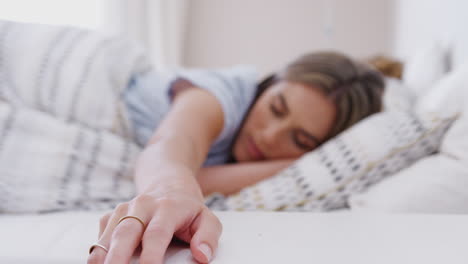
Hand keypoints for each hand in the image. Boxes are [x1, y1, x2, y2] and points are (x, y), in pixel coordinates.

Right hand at [87, 187, 221, 263]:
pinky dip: (97, 252)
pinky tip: (100, 263)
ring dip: (102, 255)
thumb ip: (208, 236)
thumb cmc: (188, 209)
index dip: (151, 255)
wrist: (169, 184)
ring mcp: (125, 209)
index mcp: (168, 207)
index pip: (157, 233)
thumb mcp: (206, 218)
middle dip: (117, 257)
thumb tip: (202, 256)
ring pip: (109, 233)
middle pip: (126, 232)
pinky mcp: (112, 216)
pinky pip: (101, 234)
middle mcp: (143, 205)